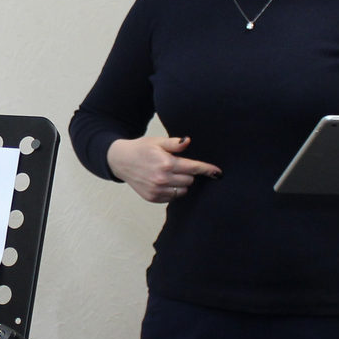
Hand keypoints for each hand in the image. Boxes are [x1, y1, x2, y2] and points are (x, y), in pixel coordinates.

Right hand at [106, 135, 221, 204]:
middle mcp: (162, 178)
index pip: (193, 168)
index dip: (207, 170)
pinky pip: (173, 197)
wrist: (121, 161)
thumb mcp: (158, 141)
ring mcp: (157, 190)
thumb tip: (188, 141)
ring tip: (171, 174)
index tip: (218, 173)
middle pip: (190, 180)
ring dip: (182, 184)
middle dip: (188, 173)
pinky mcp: (153, 198)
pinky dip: (173, 191)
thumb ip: (174, 143)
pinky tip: (164, 182)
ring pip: (183, 191)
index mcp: (166, 163)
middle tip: (177, 165)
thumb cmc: (141, 149)